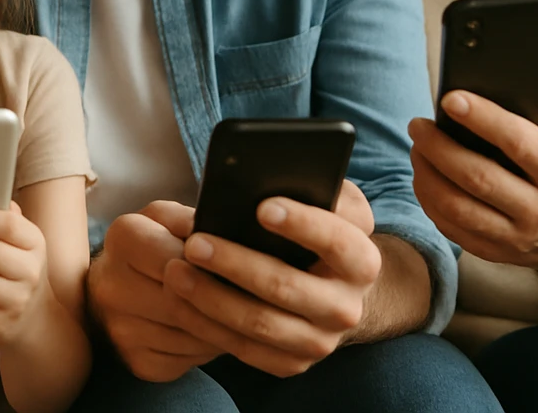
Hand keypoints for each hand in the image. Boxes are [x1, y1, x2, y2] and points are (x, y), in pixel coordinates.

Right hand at [87, 201, 224, 381]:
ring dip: (223, 329)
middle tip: (252, 298)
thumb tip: (231, 236)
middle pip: (187, 301)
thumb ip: (195, 220)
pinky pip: (188, 360)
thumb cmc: (151, 246)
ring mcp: (121, 329)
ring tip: (237, 315)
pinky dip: (207, 350)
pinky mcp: (136, 361)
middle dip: (225, 302)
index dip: (215, 265)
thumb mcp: (168, 218)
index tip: (241, 266)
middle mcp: (112, 285)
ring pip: (193, 335)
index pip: (182, 257)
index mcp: (123, 237)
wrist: (114, 287)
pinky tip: (211, 333)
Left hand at [164, 180, 380, 375]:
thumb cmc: (317, 229)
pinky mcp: (292, 363)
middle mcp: (348, 307)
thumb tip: (272, 174)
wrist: (331, 288)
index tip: (261, 207)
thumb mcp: (328, 203)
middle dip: (236, 263)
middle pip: (287, 287)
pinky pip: (244, 349)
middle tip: (194, 242)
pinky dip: (207, 325)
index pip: (337, 241)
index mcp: (362, 261)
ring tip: (175, 271)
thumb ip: (313, 185)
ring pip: (260, 323)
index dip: (302, 224)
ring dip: (212, 298)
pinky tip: (180, 301)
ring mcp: (321, 341)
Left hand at [409, 75, 537, 283]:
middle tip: (418, 124)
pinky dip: (428, 199)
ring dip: (426, 173)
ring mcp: (515, 237)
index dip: (482, 118)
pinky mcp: (493, 252)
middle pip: (477, 177)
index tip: (450, 99)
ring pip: (456, 206)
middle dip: (438, 146)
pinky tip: (422, 175)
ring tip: (416, 148)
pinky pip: (450, 226)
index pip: (518, 143)